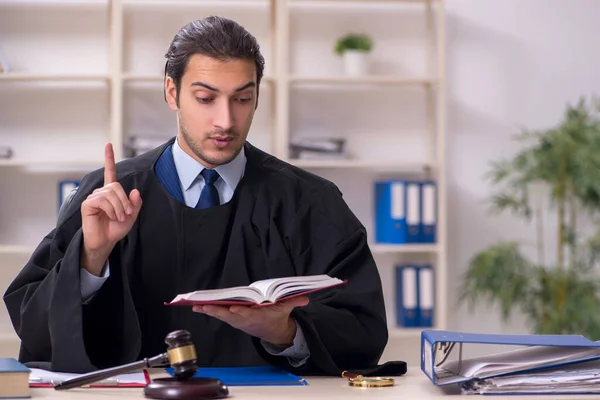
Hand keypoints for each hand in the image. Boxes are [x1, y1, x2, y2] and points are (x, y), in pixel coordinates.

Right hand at [80, 143, 142, 275]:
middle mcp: (101, 192)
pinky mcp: (87, 204)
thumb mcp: (131, 216)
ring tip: (118, 218)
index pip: (110, 172)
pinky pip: (102, 200)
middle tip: (126, 213)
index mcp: (111, 192)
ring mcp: (93, 197)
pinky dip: (110, 209)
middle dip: (125, 201)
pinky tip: (110, 216)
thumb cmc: (116, 228)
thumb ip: (135, 203)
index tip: (108, 144)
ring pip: (110, 193)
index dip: (109, 158)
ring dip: (118, 207)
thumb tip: (135, 191)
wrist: (105, 242)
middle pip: (116, 186)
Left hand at [193, 296, 309, 346]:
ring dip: (209, 310)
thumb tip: (306, 298)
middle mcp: (246, 319)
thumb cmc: (276, 315)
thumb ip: (294, 302)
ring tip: (196, 304)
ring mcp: (237, 320)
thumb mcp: (286, 309)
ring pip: (221, 315)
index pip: (249, 314)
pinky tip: (196, 305)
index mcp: (259, 316)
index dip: (241, 312)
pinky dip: (208, 310)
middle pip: (230, 315)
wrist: (272, 331)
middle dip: (218, 310)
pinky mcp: (231, 318)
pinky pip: (218, 314)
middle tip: (205, 306)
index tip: (233, 308)